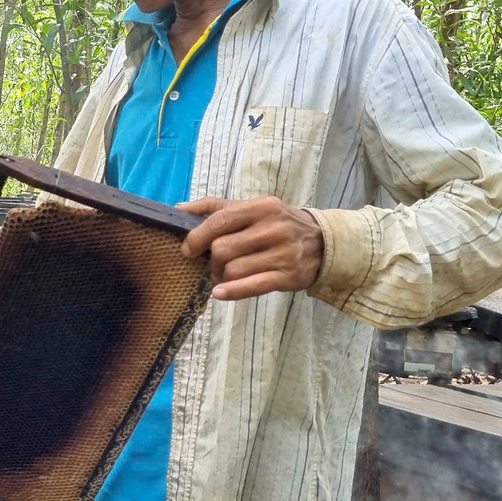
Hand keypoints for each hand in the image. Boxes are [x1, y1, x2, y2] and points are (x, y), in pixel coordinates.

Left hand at [177, 196, 323, 301]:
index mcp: (261, 207)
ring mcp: (282, 253)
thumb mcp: (251, 207)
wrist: (323, 243)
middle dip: (211, 261)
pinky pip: (252, 286)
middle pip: (222, 249)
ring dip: (222, 277)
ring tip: (226, 276)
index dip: (197, 236)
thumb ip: (214, 207)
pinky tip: (219, 293)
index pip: (219, 220)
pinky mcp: (288, 276)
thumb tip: (178, 210)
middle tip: (214, 264)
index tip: (188, 249)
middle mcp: (273, 228)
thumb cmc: (277, 223)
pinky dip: (232, 291)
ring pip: (233, 270)